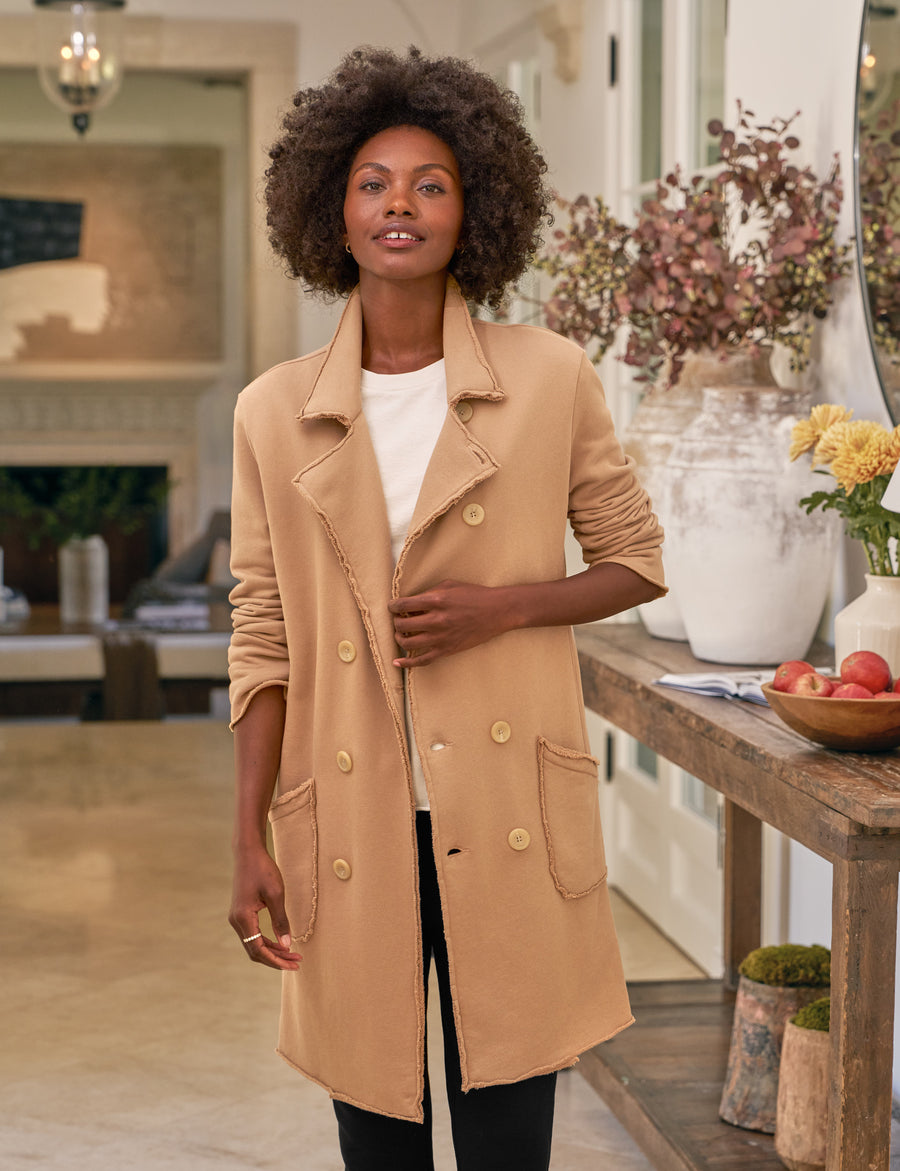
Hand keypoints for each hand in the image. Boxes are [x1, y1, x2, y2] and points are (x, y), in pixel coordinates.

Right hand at [229, 843, 301, 970]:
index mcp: (243, 918)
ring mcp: (237, 918)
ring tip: (292, 954)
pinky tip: (280, 942)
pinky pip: (253, 934)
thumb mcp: (276, 894)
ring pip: (253, 943)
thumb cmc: (263, 870)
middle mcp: (236, 921)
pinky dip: (266, 941)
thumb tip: (286, 944)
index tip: (292, 964)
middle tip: (297, 961)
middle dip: (276, 958)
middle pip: (254, 950)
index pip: (258, 949)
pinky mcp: (241, 913)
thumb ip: (280, 920)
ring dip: (272, 951)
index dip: (275, 960)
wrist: (248, 853)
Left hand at [389, 579, 509, 667]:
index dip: (393, 606)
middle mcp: (436, 620)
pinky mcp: (447, 650)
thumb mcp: (449, 586)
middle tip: (399, 619)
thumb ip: (428, 593)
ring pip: (408, 643)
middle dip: (396, 622)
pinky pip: (422, 660)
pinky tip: (397, 662)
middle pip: (401, 625)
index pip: (402, 605)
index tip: (393, 607)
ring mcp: (441, 637)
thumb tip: (411, 604)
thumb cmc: (474, 595)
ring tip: (402, 634)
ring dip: (399, 638)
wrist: (497, 611)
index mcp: (436, 601)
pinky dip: (407, 663)